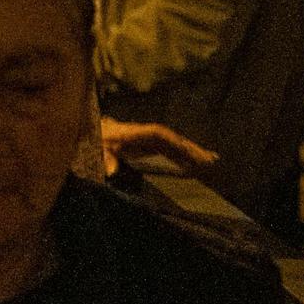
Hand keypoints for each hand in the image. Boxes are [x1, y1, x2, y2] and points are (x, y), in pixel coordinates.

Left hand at [100, 117, 219, 177]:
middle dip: (191, 148)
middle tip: (210, 159)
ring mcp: (149, 139)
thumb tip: (111, 172)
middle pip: (172, 139)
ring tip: (211, 161)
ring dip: (192, 152)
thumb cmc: (96, 140)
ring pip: (174, 145)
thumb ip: (105, 158)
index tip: (187, 148)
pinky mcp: (149, 146)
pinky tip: (195, 165)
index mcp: (134, 132)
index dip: (173, 140)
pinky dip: (183, 157)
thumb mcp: (98, 147)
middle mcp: (145, 134)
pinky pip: (169, 151)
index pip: (158, 133)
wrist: (93, 133)